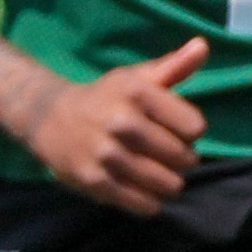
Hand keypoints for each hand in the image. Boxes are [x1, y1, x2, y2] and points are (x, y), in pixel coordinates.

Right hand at [20, 38, 208, 214]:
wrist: (49, 117)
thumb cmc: (107, 98)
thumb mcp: (137, 78)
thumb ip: (174, 65)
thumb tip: (203, 46)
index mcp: (138, 93)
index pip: (196, 128)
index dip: (190, 132)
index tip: (174, 129)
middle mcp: (121, 121)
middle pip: (185, 159)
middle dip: (181, 160)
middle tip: (164, 154)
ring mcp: (106, 153)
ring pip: (169, 184)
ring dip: (169, 183)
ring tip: (156, 172)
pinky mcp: (94, 182)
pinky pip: (144, 205)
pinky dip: (150, 202)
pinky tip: (141, 189)